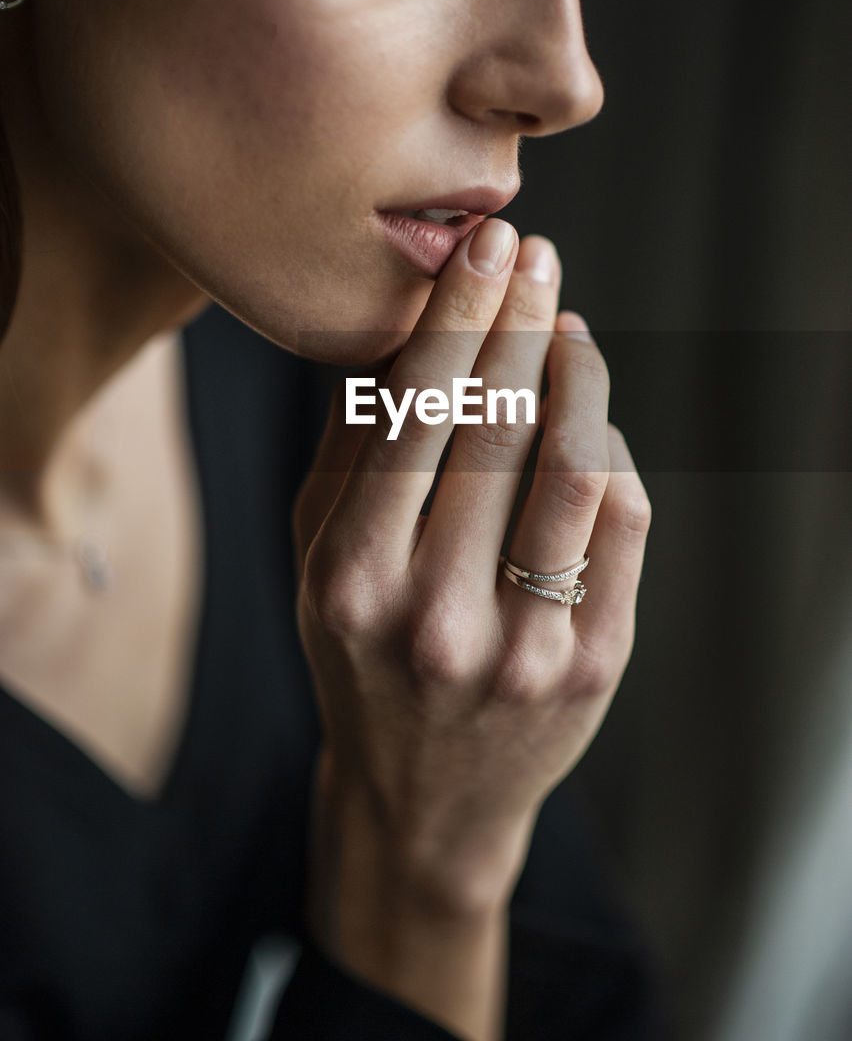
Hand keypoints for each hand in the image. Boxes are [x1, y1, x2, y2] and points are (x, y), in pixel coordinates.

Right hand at [292, 220, 649, 931]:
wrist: (425, 796)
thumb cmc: (362, 658)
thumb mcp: (316, 561)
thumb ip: (350, 450)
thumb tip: (408, 330)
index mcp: (351, 581)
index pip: (414, 416)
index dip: (457, 315)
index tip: (485, 247)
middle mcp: (435, 616)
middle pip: (496, 427)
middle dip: (519, 319)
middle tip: (534, 254)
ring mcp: (522, 648)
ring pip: (573, 468)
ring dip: (577, 375)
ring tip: (567, 326)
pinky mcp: (591, 666)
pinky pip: (621, 524)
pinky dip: (608, 449)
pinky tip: (586, 418)